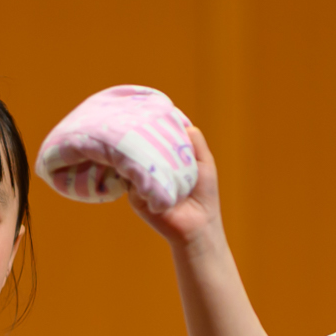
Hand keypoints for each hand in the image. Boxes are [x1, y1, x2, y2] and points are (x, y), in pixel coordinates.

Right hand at [128, 125, 223, 248]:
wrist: (198, 225)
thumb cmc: (204, 194)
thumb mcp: (203, 161)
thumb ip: (195, 141)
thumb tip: (180, 120)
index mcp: (164, 157)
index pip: (153, 136)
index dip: (151, 124)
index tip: (148, 110)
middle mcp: (150, 167)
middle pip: (139, 146)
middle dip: (140, 134)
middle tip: (137, 120)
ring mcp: (140, 181)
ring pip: (132, 161)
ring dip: (138, 152)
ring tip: (142, 142)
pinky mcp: (135, 196)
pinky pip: (132, 181)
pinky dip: (139, 174)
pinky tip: (147, 169)